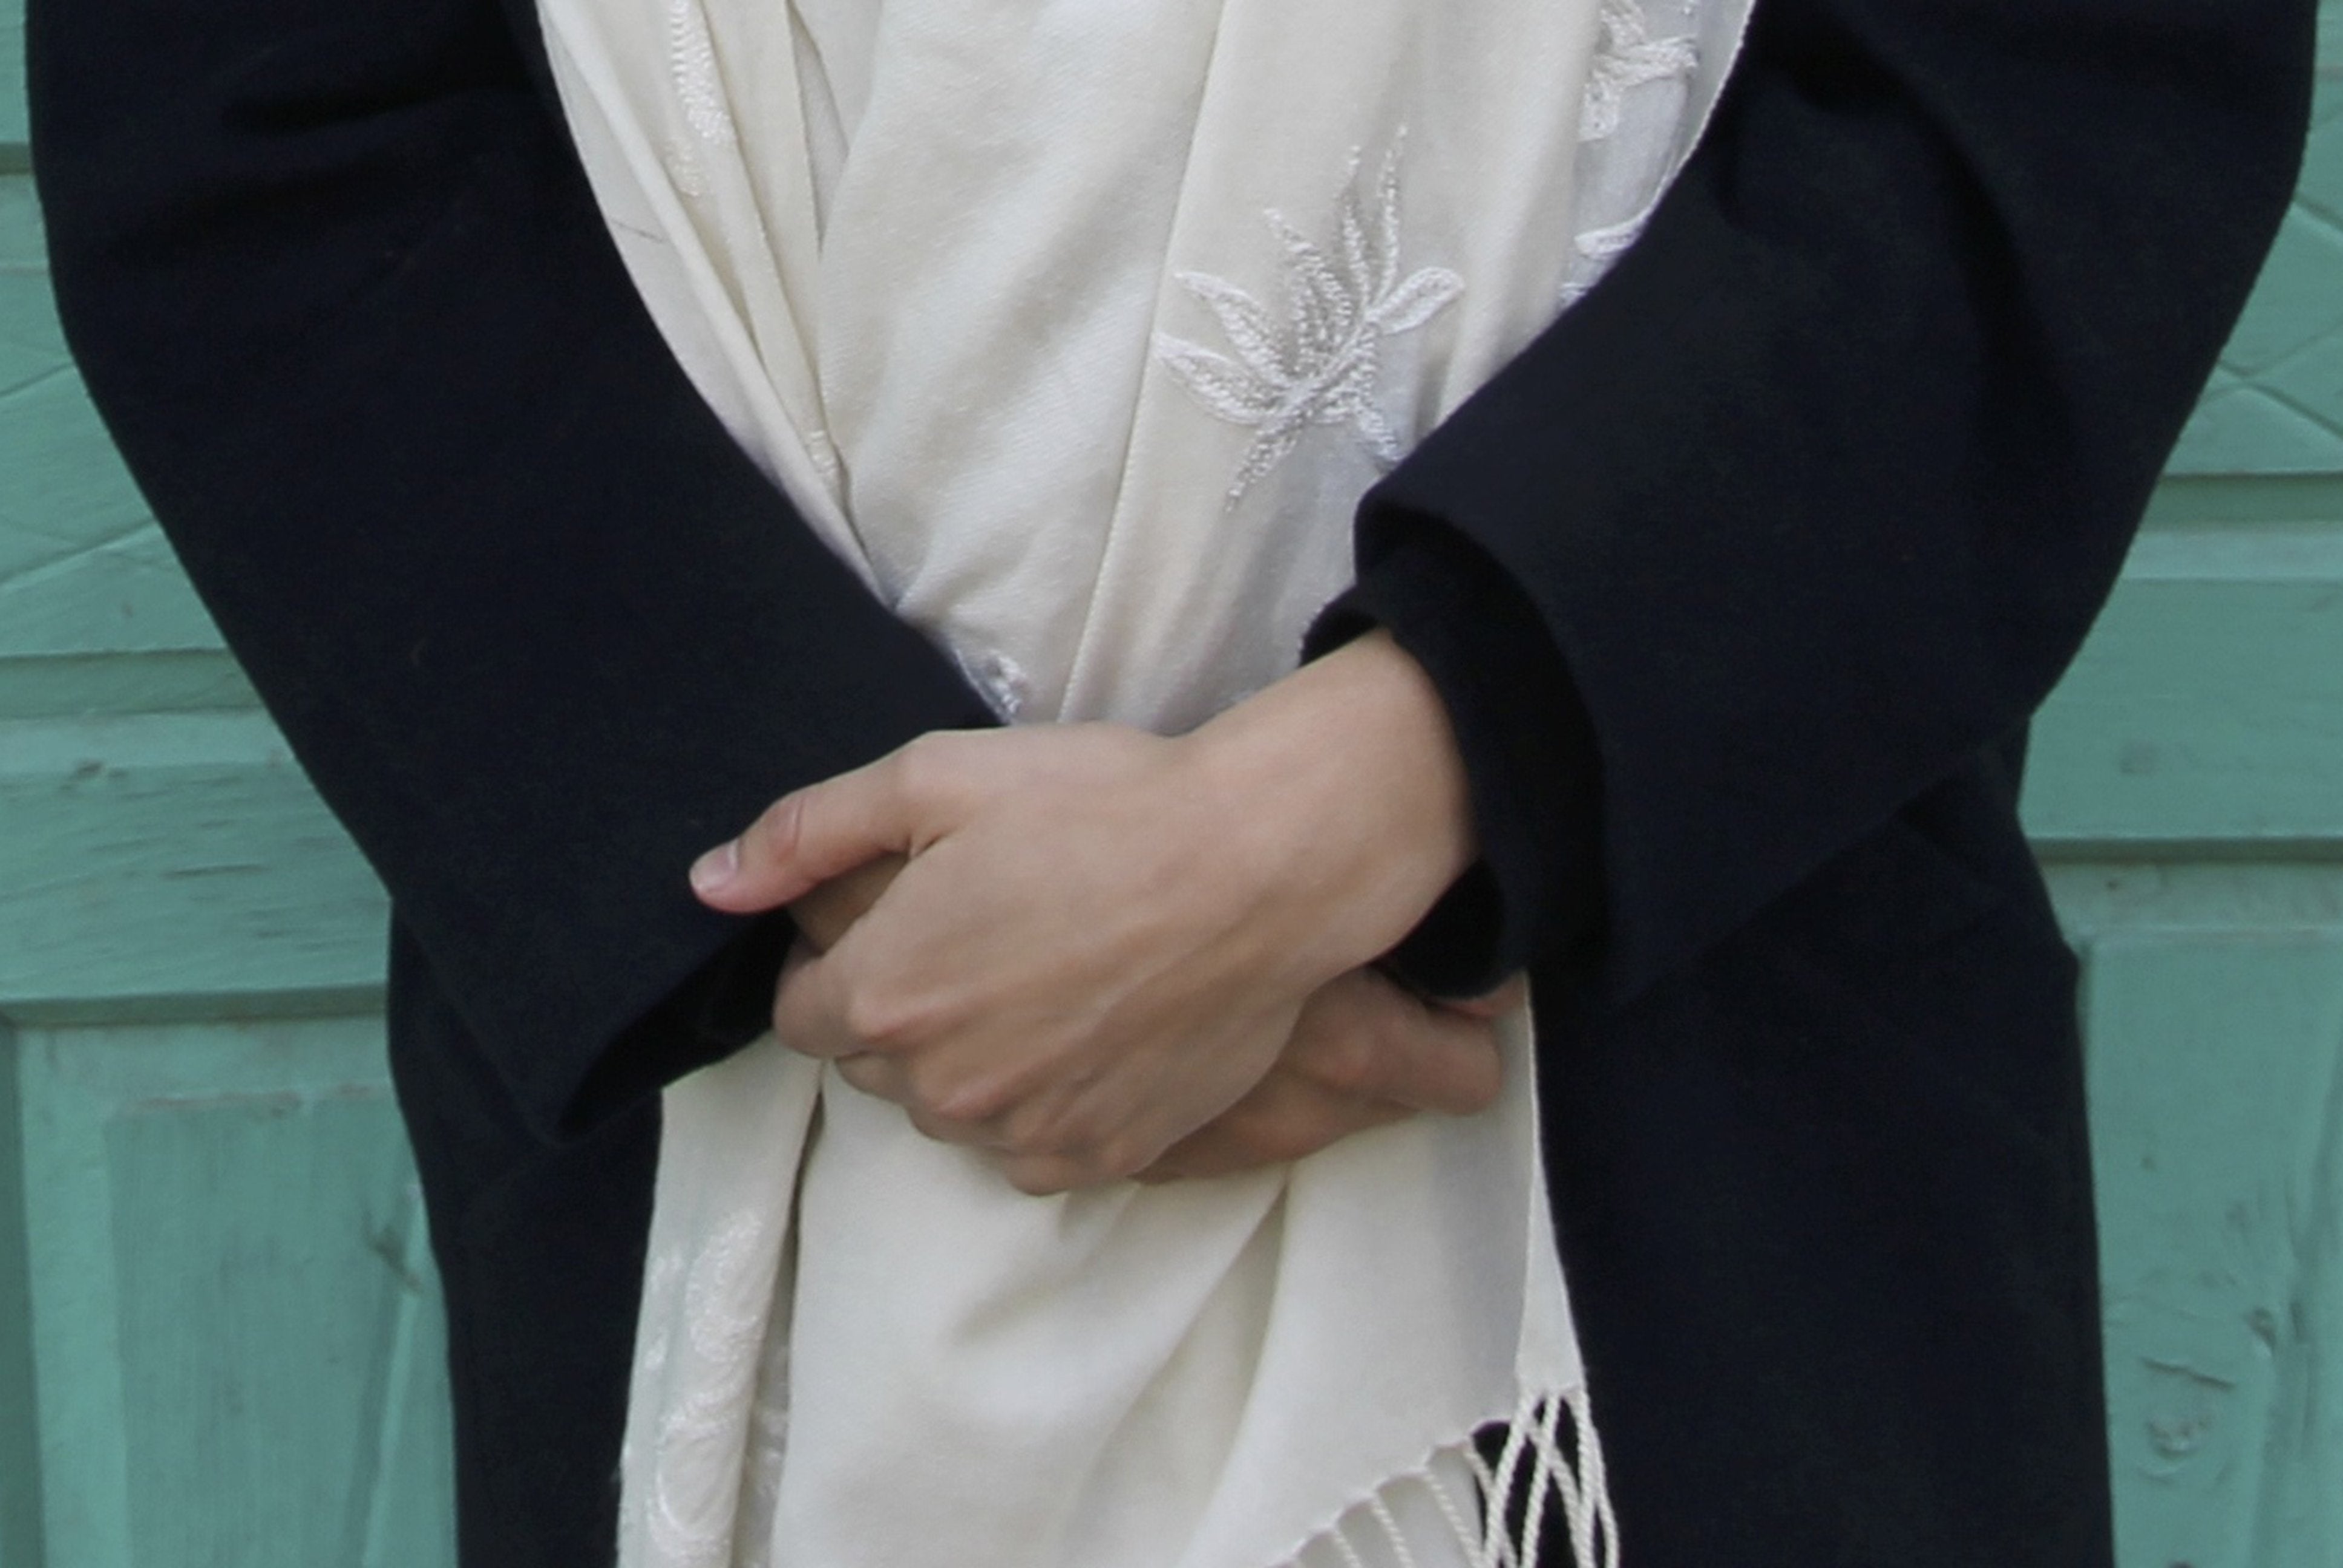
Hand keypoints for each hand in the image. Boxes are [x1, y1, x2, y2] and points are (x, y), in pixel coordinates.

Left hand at [794, 851, 1516, 1179]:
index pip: (802, 1011)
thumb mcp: (936, 779)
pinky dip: (1040, 1103)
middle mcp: (940, 1087)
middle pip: (875, 1064)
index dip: (842, 960)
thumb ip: (807, 833)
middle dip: (902, 1008)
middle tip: (981, 933)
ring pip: (951, 1111)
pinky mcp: (1102, 1155)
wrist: (1261, 866)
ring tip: (1042, 976)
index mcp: (882, 996)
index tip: (903, 918)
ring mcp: (1024, 1131)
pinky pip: (1030, 1149)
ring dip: (969, 1061)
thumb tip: (708, 882)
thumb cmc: (1102, 807)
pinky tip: (1086, 1030)